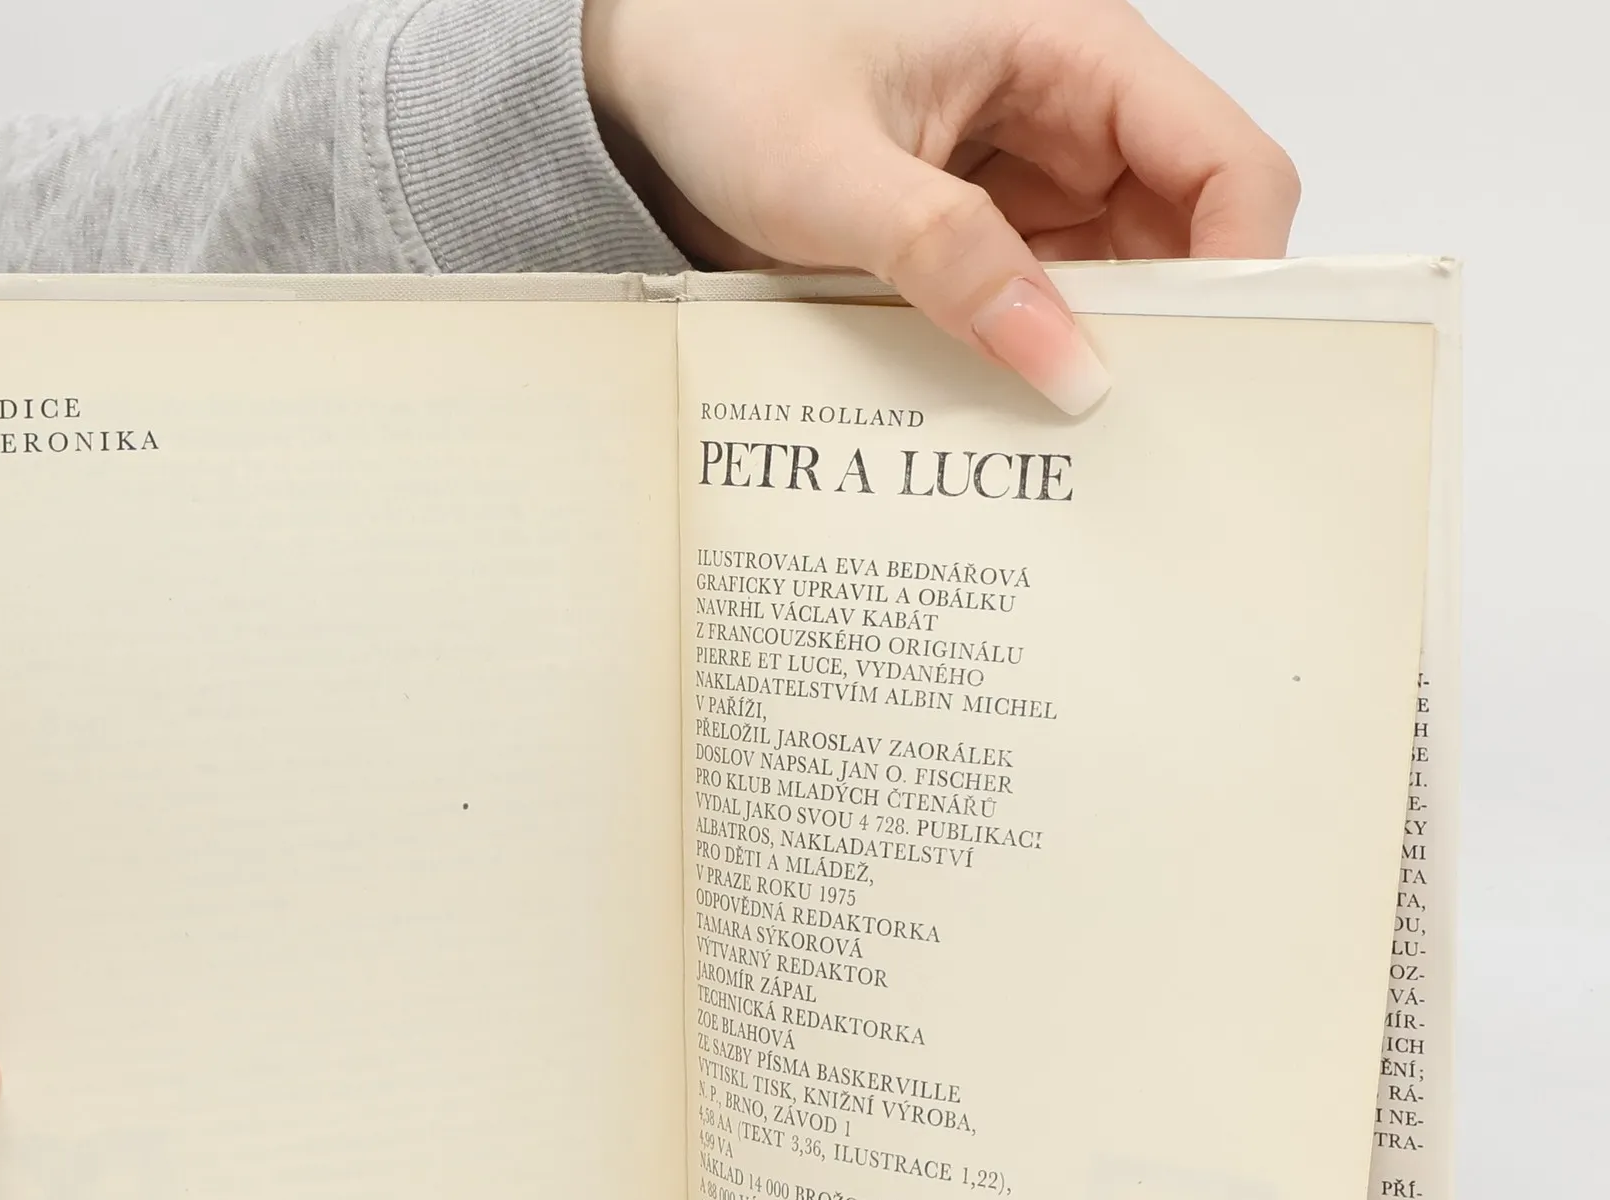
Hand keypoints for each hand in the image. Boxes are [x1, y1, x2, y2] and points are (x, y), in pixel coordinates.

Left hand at [583, 0, 1298, 412]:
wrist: (645, 83)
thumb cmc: (725, 64)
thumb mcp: (830, 170)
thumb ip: (948, 258)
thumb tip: (1064, 363)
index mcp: (1070, 52)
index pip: (1224, 161)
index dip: (1243, 266)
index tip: (1212, 374)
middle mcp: (1069, 117)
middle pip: (1186, 241)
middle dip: (1173, 339)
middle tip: (1139, 448)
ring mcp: (1028, 185)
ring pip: (1117, 291)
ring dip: (1098, 365)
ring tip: (1075, 460)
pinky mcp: (980, 240)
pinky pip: (1039, 313)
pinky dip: (1033, 369)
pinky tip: (1014, 433)